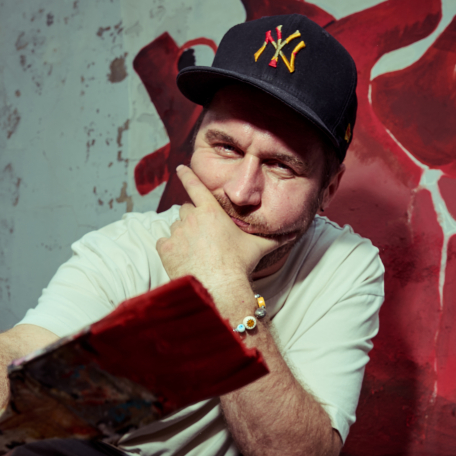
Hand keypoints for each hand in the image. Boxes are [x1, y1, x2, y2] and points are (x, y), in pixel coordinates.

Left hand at [156, 165, 281, 294]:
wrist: (219, 288)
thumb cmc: (239, 265)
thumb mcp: (258, 248)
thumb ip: (273, 238)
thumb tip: (292, 234)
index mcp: (211, 211)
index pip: (195, 186)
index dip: (187, 175)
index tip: (180, 168)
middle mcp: (191, 218)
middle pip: (186, 210)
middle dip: (192, 218)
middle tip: (203, 235)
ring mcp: (177, 233)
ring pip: (176, 227)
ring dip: (183, 235)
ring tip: (196, 251)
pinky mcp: (166, 249)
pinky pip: (164, 243)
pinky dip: (170, 249)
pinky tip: (182, 259)